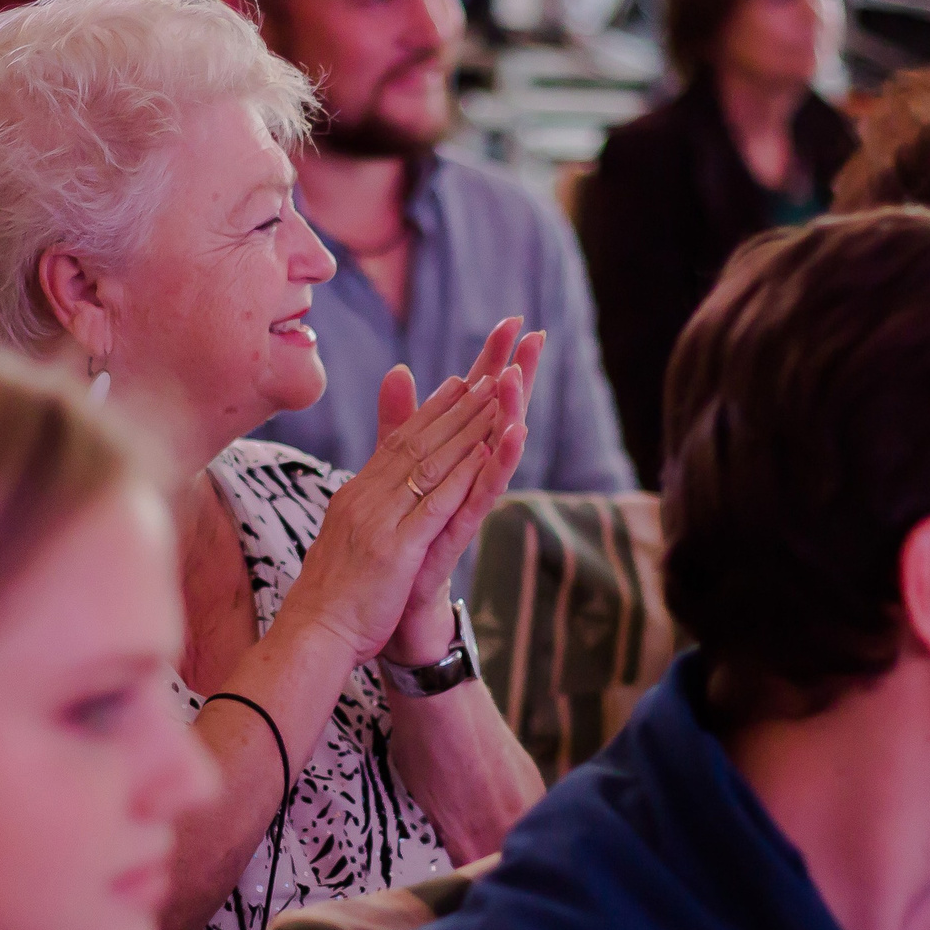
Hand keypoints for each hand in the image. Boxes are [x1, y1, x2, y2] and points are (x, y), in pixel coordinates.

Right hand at [279, 365, 505, 665]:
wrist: (313, 634)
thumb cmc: (332, 593)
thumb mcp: (346, 536)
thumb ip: (364, 501)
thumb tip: (372, 478)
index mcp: (355, 495)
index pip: (398, 441)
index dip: (432, 410)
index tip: (461, 382)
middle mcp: (366, 499)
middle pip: (417, 441)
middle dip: (457, 406)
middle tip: (491, 374)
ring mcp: (380, 522)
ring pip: (429, 464)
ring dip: (467, 428)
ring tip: (498, 399)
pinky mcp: (396, 551)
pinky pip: (435, 505)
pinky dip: (461, 476)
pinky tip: (486, 453)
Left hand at [384, 318, 542, 664]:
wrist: (393, 609)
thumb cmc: (403, 544)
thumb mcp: (399, 472)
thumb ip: (401, 422)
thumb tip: (400, 370)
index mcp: (452, 462)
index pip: (477, 402)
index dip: (493, 361)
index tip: (512, 320)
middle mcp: (466, 480)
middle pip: (497, 419)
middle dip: (516, 378)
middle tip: (536, 336)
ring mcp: (464, 507)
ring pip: (493, 455)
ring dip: (508, 416)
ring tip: (518, 379)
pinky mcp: (456, 536)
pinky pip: (480, 498)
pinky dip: (494, 470)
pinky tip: (508, 441)